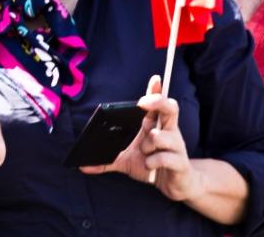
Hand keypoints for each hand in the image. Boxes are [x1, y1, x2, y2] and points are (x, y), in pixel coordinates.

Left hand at [82, 75, 200, 201]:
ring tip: (144, 154)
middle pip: (170, 108)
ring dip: (147, 146)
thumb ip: (107, 161)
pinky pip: (163, 157)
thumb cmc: (152, 165)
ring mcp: (177, 145)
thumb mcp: (127, 161)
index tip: (155, 78)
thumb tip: (83, 165)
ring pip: (159, 136)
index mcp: (155, 125)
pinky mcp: (180, 162)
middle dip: (158, 102)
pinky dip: (152, 162)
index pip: (158, 103)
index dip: (156, 90)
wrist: (175, 185)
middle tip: (143, 104)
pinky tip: (150, 166)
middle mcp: (168, 131)